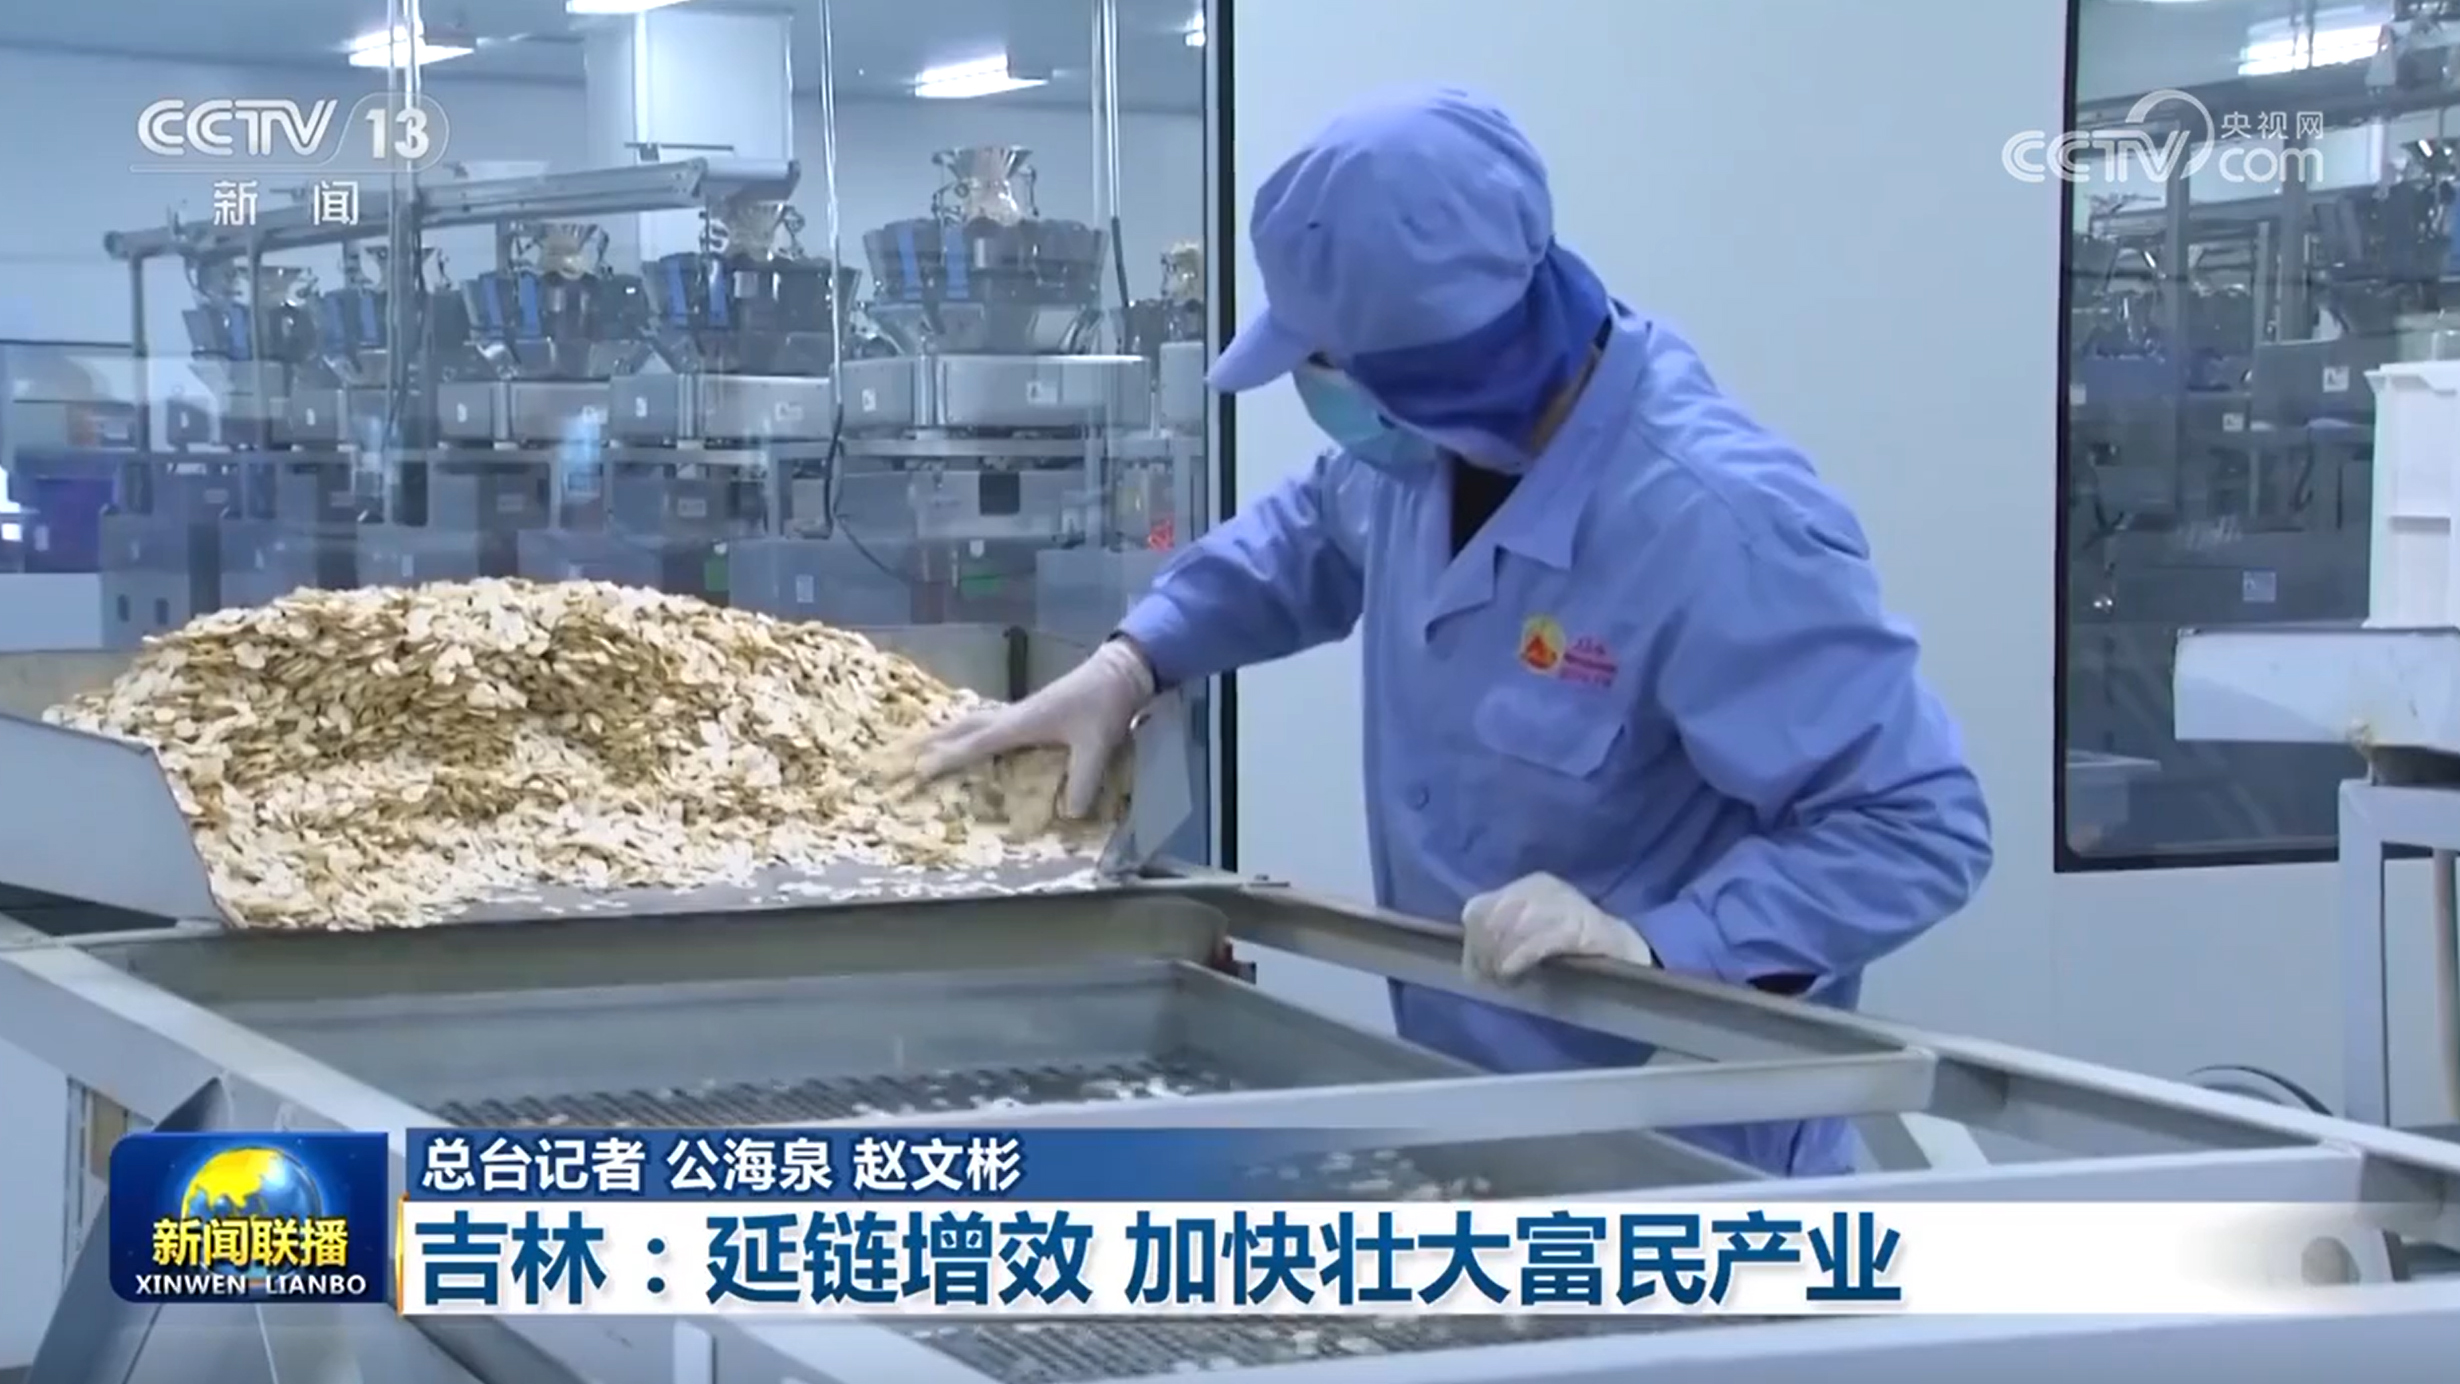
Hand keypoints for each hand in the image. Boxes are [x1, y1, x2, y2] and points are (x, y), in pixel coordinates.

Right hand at [911, 639, 1154, 817]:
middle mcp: (1013, 716)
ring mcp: (1020, 711)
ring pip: (973, 720)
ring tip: (923, 744)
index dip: (948, 758)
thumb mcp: (1097, 745)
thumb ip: (1083, 779)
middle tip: (904, 756)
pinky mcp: (1030, 712)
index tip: (919, 770)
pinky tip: (969, 734)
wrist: (1119, 672)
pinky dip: (969, 729)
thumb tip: (1071, 815)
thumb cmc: (1104, 705)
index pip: (976, 743)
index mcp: (1022, 723)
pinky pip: (988, 721)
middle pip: (964, 727)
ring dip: (947, 732)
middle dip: (933, 742)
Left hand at [1461, 872, 1654, 982]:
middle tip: (1489, 979)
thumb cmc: (1570, 946)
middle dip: (1483, 953)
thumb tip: (1472, 963)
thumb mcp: (1531, 930)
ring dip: (1500, 959)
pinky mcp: (1580, 924)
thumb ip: (1503, 936)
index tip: (1475, 970)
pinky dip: (1520, 958)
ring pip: (1511, 928)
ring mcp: (1562, 902)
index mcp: (1526, 886)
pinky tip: (1516, 973)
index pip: (1479, 908)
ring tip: (1504, 980)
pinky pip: (1537, 940)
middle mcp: (1541, 887)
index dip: (1471, 941)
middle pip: (1491, 919)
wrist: (1621, 946)